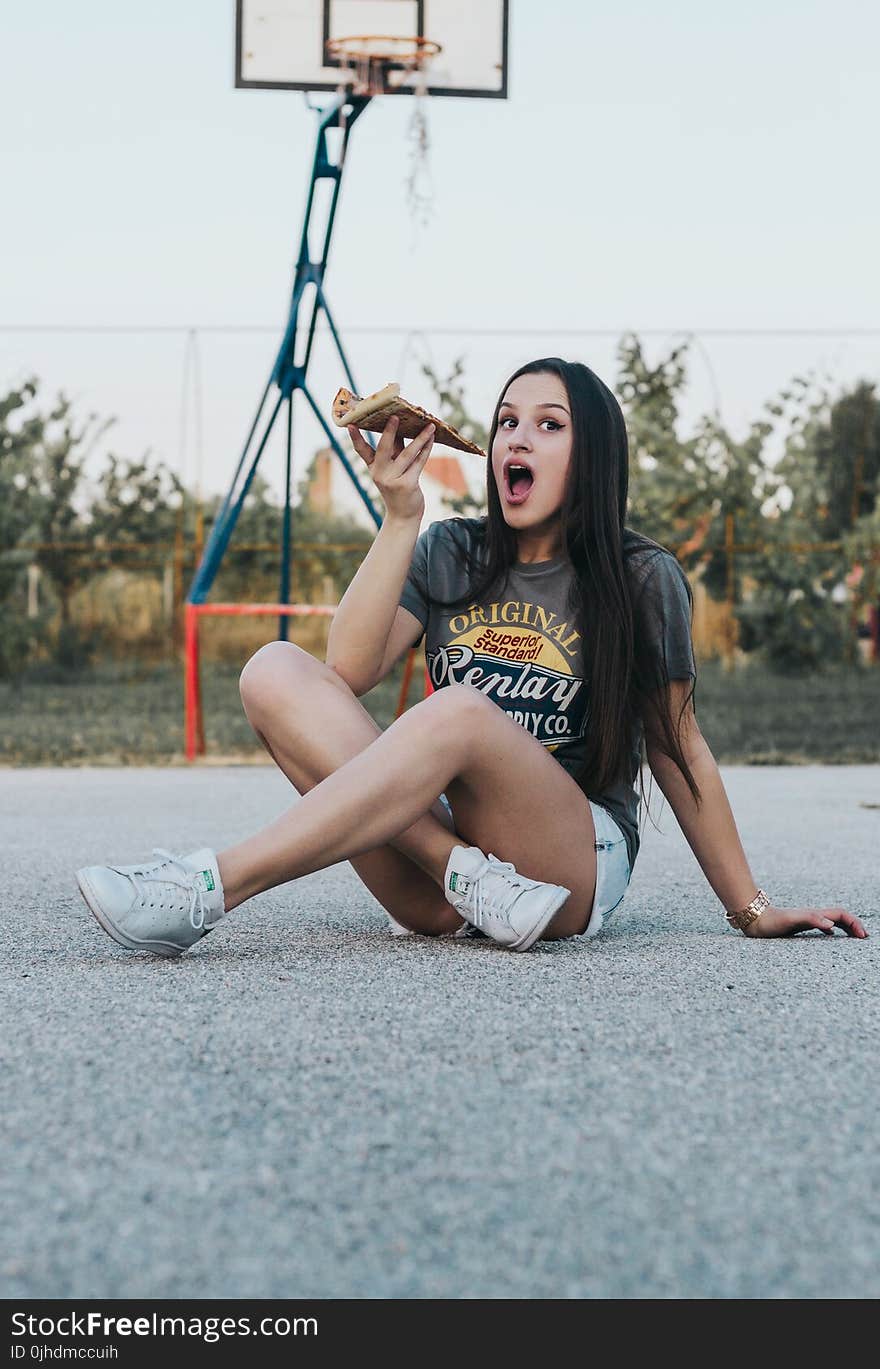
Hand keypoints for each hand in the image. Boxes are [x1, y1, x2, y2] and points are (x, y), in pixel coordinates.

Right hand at [347, 416, 434, 523]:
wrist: (404, 515)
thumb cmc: (398, 488)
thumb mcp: (392, 470)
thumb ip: (396, 452)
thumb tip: (405, 428)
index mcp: (373, 468)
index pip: (362, 450)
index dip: (356, 437)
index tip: (350, 424)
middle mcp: (380, 473)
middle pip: (384, 447)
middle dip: (390, 431)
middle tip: (395, 416)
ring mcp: (393, 479)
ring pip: (407, 453)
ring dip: (420, 438)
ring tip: (430, 425)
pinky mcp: (407, 484)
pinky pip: (419, 462)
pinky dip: (426, 449)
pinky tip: (432, 438)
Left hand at [742, 904, 868, 937]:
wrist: (754, 919)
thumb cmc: (772, 921)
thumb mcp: (792, 921)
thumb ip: (811, 919)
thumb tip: (830, 924)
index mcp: (814, 914)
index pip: (840, 914)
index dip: (853, 923)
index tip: (862, 936)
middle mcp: (813, 915)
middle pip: (839, 917)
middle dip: (854, 925)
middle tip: (864, 937)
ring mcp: (807, 919)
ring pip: (832, 920)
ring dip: (845, 927)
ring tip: (854, 936)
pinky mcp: (800, 925)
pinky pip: (821, 925)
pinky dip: (832, 929)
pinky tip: (830, 935)